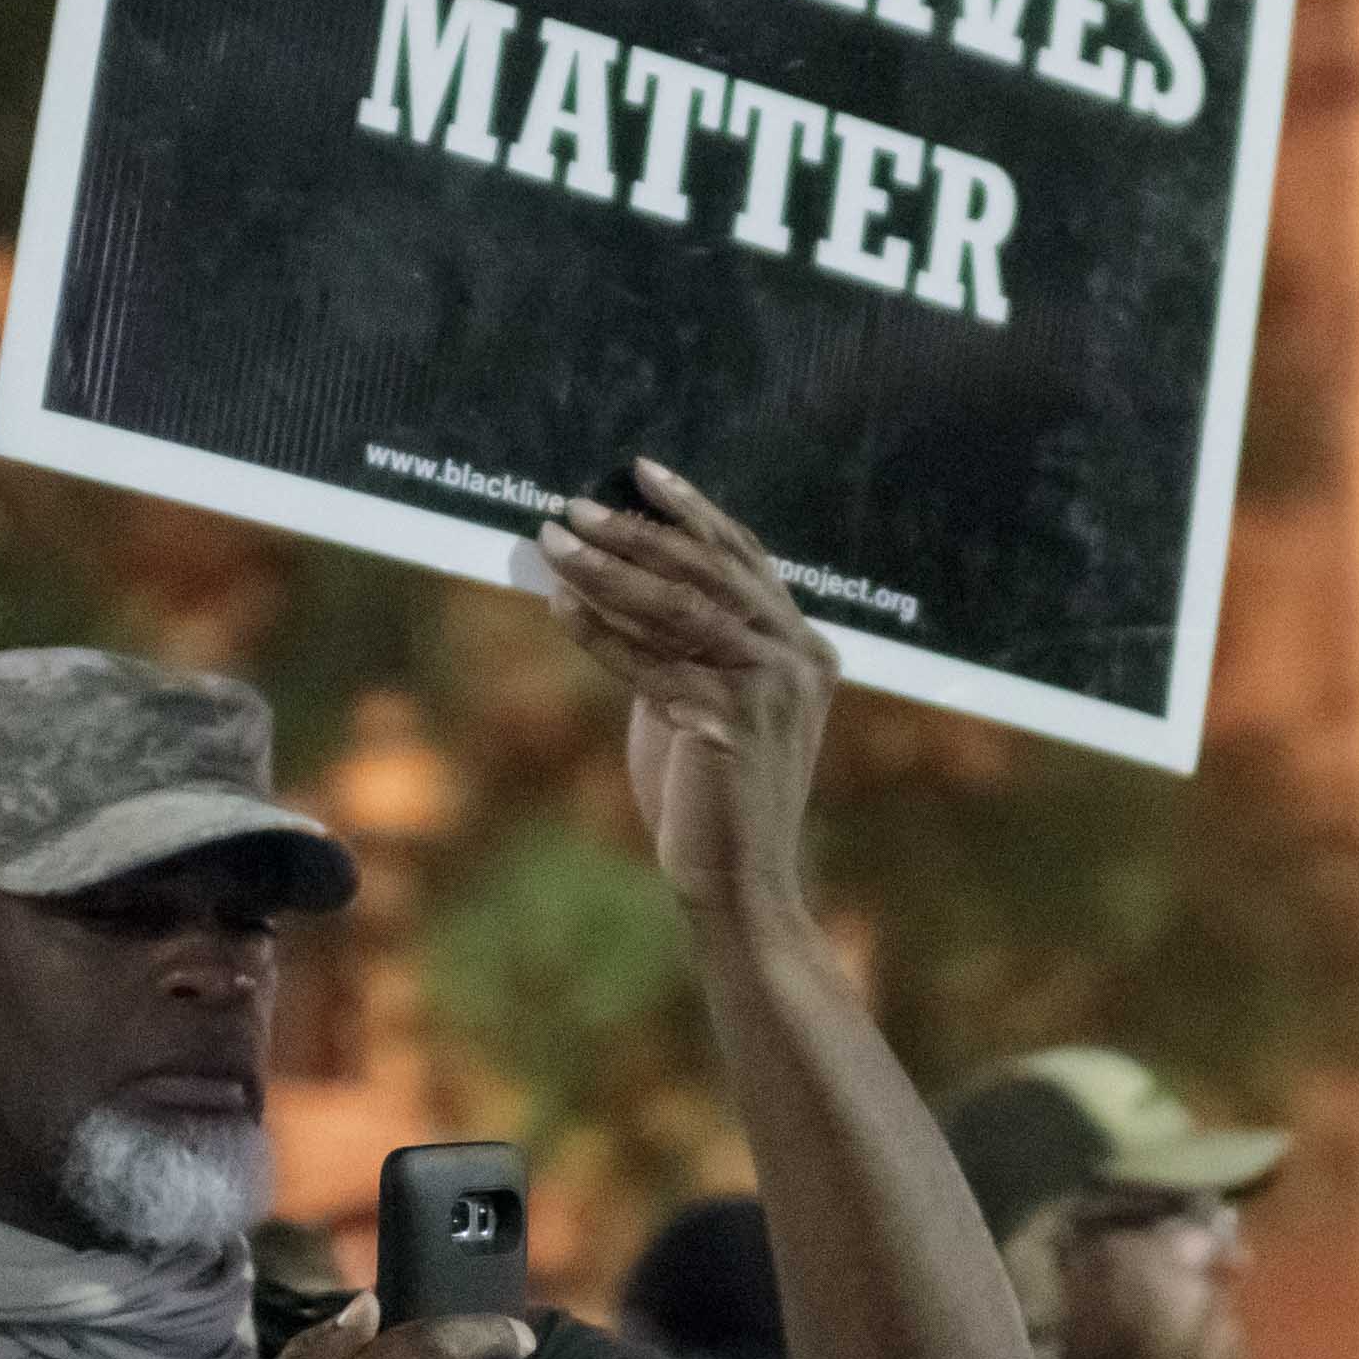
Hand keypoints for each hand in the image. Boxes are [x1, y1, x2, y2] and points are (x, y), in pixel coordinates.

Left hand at [537, 464, 834, 918]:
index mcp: (804, 649)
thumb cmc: (712, 798)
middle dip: (637, 530)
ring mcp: (769, 689)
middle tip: (574, 505)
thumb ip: (684, 646)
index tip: (640, 472)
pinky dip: (599, 632)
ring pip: (678, 607)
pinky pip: (651, 663)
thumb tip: (617, 581)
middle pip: (710, 570)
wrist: (739, 886)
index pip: (745, 558)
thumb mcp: (706, 703)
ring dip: (608, 570)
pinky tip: (557, 607)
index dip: (693, 511)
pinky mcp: (728, 722)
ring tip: (554, 543)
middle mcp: (798, 659)